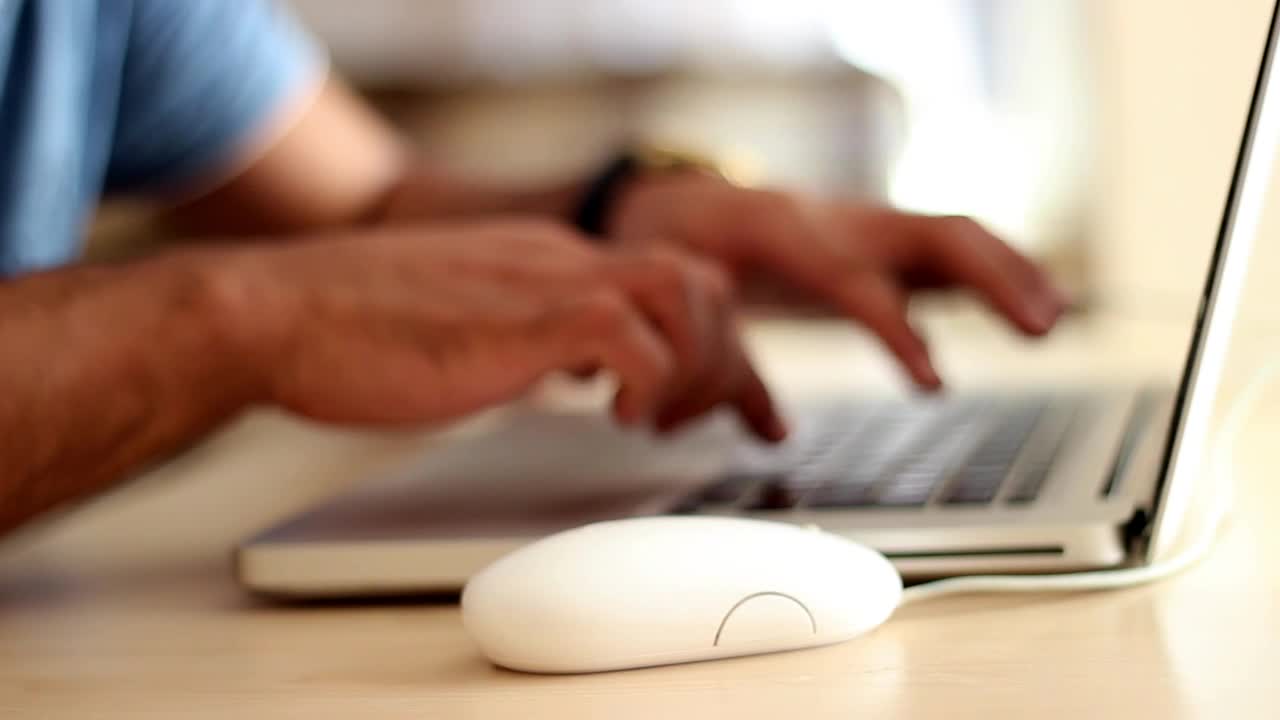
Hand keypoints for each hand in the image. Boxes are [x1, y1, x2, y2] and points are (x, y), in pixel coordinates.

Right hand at [214, 219, 784, 439]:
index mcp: (551, 261)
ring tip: (657, 423)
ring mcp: (544, 282)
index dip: (726, 347)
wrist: (278, 312)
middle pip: (702, 282)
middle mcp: (561, 260)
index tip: (748, 406)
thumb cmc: (354, 331)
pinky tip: (619, 420)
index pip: (675, 282)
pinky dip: (647, 383)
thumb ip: (536, 338)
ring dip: (697, 367)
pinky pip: (630, 337)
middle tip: (722, 425)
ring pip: (686, 293)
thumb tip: (582, 371)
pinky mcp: (522, 318)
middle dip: (731, 361)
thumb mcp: (474, 327)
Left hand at [608, 174, 1068, 388]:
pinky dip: (1000, 271)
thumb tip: (764, 430)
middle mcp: (839, 221)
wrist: (695, 201)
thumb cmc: (691, 249)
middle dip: (988, 278)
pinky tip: (1041, 302)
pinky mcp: (885, 239)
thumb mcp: (685, 290)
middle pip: (928, 235)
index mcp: (783, 233)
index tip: (933, 384)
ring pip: (952, 235)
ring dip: (1010, 273)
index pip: (853, 279)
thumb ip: (721, 350)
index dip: (896, 329)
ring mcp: (867, 225)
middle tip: (1038, 329)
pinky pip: (951, 249)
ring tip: (1055, 319)